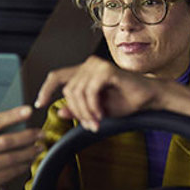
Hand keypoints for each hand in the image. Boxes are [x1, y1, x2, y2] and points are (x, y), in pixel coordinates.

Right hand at [0, 105, 44, 189]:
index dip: (13, 115)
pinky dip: (24, 164)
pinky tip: (31, 159)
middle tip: (42, 133)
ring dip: (29, 152)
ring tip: (40, 147)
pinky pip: (12, 171)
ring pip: (11, 158)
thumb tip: (24, 115)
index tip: (30, 110)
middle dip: (27, 136)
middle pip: (6, 141)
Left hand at [34, 56, 189, 130]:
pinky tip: (101, 115)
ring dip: (85, 112)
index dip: (46, 90)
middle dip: (75, 111)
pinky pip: (90, 92)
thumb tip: (59, 111)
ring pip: (77, 93)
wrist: (150, 98)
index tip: (40, 104)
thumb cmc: (127, 101)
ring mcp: (97, 65)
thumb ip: (79, 109)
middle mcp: (89, 64)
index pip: (57, 76)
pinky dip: (93, 107)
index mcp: (85, 71)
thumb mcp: (97, 109)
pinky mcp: (106, 70)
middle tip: (88, 125)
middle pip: (68, 90)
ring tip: (96, 123)